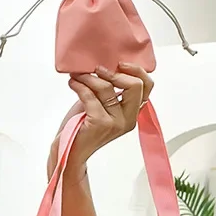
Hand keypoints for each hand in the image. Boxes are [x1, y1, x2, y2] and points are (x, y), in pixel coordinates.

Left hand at [47, 63, 153, 179]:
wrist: (69, 151)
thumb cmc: (83, 128)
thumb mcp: (101, 106)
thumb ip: (110, 90)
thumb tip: (106, 66)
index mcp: (132, 114)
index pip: (147, 87)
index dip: (136, 71)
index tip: (120, 64)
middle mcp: (128, 120)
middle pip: (135, 85)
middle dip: (114, 73)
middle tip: (97, 69)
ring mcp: (116, 123)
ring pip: (107, 88)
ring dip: (89, 77)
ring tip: (78, 76)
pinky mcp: (100, 123)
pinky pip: (90, 95)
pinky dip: (79, 86)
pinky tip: (73, 83)